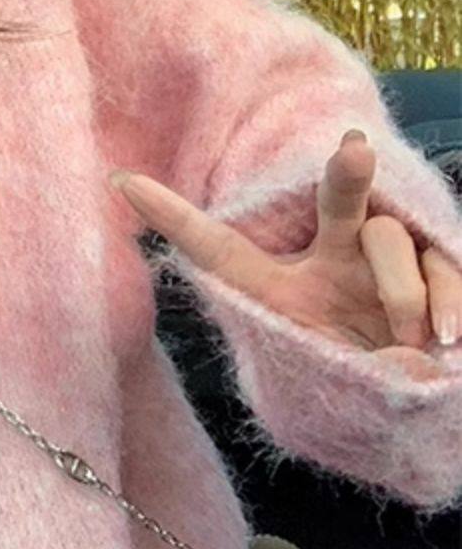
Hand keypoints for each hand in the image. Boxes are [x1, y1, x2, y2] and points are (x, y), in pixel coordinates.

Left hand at [109, 128, 461, 381]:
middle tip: (353, 147)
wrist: (409, 401)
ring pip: (390, 239)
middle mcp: (328, 258)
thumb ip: (349, 371)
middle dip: (343, 174)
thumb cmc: (346, 384)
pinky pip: (442, 266)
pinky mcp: (436, 265)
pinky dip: (447, 304)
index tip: (119, 182)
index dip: (170, 217)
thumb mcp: (324, 381)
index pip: (216, 247)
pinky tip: (446, 343)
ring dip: (401, 296)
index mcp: (275, 286)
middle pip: (334, 200)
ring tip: (407, 343)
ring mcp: (382, 258)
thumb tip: (401, 361)